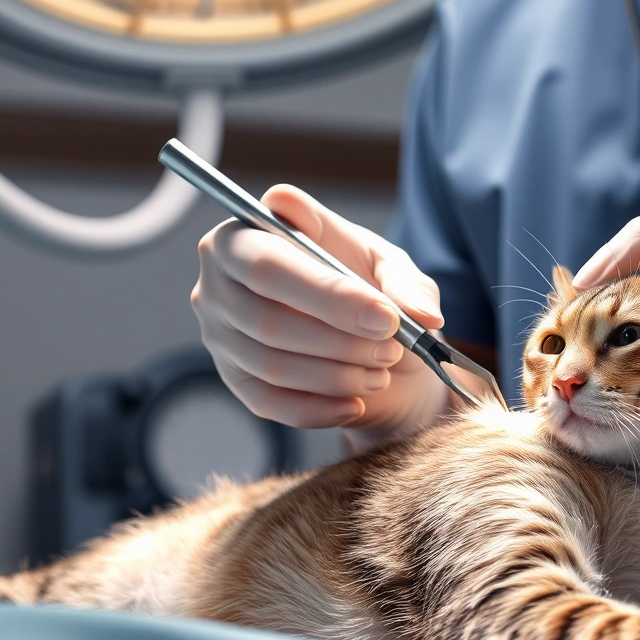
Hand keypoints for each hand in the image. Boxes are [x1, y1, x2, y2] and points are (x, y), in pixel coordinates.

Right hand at [191, 184, 451, 438]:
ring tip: (380, 370)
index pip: (269, 261)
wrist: (364, 337)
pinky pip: (268, 402)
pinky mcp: (233, 377)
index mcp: (249, 230)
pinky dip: (319, 409)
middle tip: (391, 347)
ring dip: (335, 374)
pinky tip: (355, 404)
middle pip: (266, 319)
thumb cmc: (365, 285)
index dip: (327, 291)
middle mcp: (219, 278)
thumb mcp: (392, 269)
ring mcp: (218, 331)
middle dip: (339, 339)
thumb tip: (421, 315)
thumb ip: (407, 284)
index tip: (385, 316)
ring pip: (271, 364)